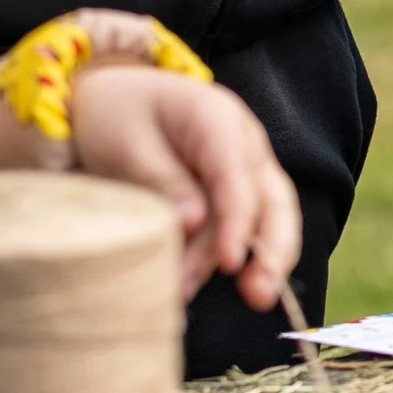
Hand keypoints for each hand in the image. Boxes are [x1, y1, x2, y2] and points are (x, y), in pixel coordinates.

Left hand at [69, 67, 301, 310]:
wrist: (118, 96)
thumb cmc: (119, 115)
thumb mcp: (127, 142)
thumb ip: (162, 179)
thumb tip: (193, 223)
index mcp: (218, 120)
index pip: (238, 177)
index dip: (238, 222)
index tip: (230, 264)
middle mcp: (245, 144)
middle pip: (275, 199)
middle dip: (274, 249)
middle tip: (260, 296)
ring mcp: (246, 168)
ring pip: (268, 217)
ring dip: (249, 259)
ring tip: (215, 295)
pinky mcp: (235, 191)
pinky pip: (248, 224)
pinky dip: (232, 254)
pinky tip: (199, 281)